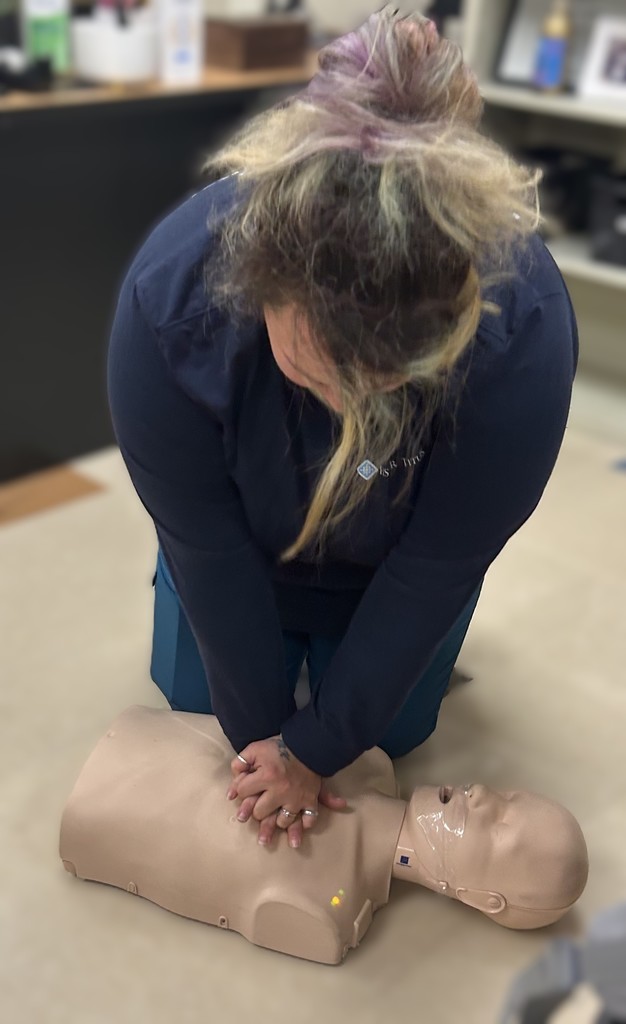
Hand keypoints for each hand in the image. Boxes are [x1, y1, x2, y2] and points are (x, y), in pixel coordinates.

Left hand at [227, 736, 346, 848]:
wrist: (307, 743)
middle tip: (257, 811)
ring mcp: (297, 798)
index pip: (243, 792)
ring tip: (272, 826)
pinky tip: (297, 831)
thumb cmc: (278, 746)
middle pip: (260, 813)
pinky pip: (309, 819)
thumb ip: (239, 764)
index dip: (240, 789)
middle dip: (256, 811)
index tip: (243, 788)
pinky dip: (303, 825)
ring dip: (276, 823)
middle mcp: (281, 790)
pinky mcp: (311, 799)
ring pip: (282, 822)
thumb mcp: (255, 749)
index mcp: (266, 776)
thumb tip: (231, 792)